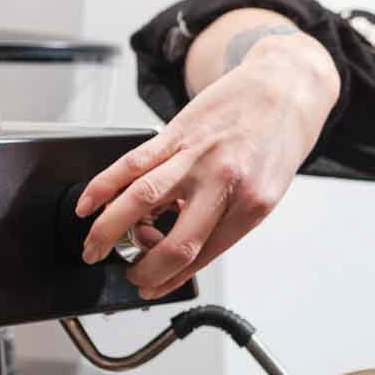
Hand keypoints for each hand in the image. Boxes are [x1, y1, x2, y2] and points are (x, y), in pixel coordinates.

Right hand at [75, 32, 337, 298]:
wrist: (286, 87)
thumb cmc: (278, 141)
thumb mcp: (269, 191)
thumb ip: (229, 221)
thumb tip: (185, 251)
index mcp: (251, 205)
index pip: (203, 256)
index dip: (169, 279)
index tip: (151, 287)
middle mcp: (223, 182)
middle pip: (173, 242)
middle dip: (143, 269)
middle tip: (128, 274)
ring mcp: (196, 156)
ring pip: (140, 201)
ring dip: (108, 232)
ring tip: (93, 248)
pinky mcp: (176, 132)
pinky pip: (131, 163)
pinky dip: (103, 187)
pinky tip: (88, 205)